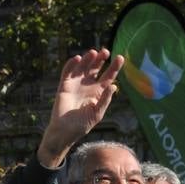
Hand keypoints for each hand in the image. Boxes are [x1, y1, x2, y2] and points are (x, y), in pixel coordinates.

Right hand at [37, 49, 124, 168]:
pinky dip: (71, 64)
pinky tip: (77, 58)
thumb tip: (114, 85)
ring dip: (88, 59)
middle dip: (101, 58)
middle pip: (96, 67)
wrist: (64, 131)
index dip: (114, 67)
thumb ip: (105, 100)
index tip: (120, 58)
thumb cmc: (82, 125)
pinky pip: (68, 72)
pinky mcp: (64, 86)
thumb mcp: (97, 114)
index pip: (108, 76)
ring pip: (83, 67)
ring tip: (93, 53)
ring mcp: (76, 84)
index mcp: (98, 92)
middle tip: (106, 52)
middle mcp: (88, 85)